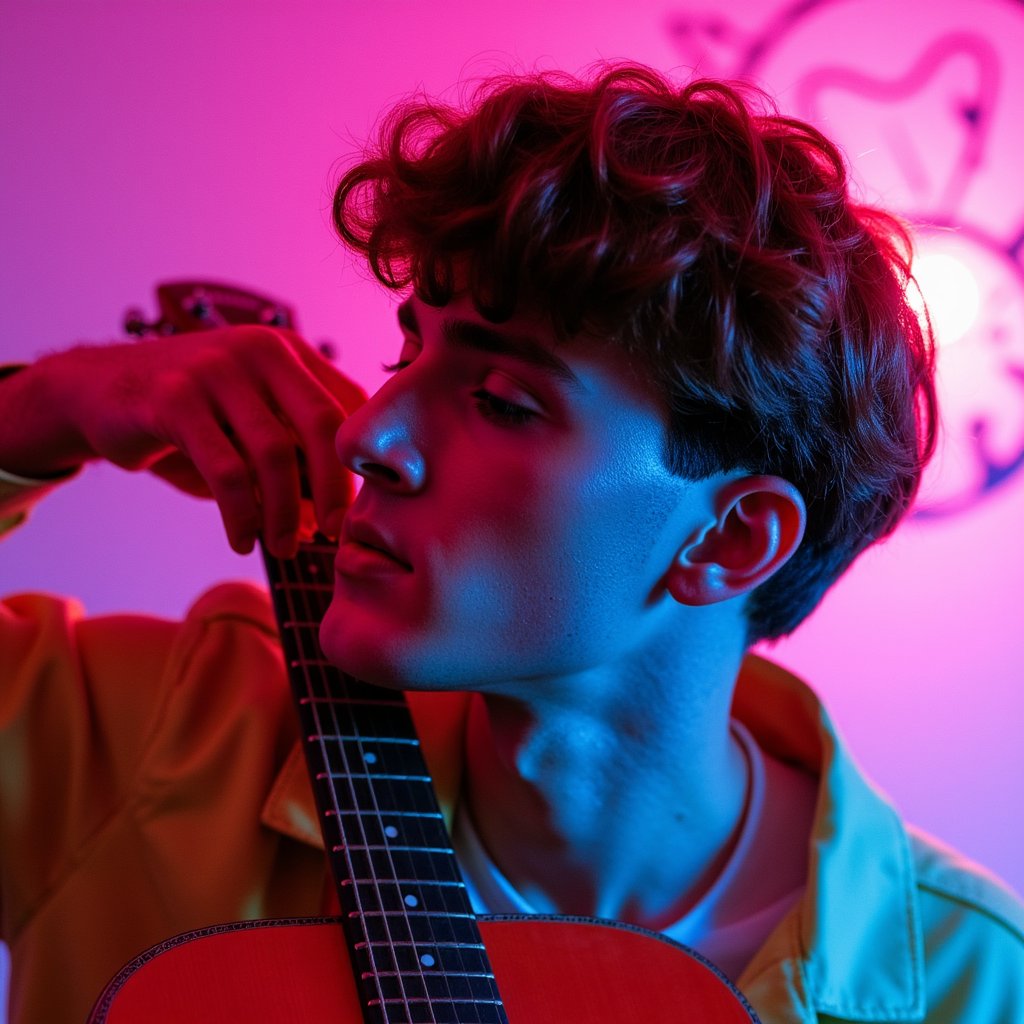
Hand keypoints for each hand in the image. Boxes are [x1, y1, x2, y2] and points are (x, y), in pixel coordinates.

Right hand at [15, 327, 365, 556]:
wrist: (96, 391)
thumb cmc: (192, 419)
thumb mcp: (250, 429)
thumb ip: (294, 459)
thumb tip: (330, 519)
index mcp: (290, 353)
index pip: (350, 405)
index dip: (363, 460)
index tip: (363, 507)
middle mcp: (260, 350)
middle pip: (324, 425)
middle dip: (336, 488)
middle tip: (336, 533)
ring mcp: (216, 369)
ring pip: (274, 453)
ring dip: (283, 513)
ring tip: (283, 547)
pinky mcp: (174, 398)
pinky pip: (225, 469)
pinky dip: (241, 514)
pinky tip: (242, 540)